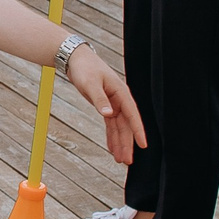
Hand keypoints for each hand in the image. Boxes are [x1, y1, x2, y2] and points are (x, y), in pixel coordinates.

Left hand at [66, 45, 147, 165]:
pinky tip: (112, 148)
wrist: (75, 59)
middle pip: (125, 125)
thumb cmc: (84, 68)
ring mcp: (113, 103)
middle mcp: (119, 99)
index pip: (132, 115)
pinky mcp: (105, 106)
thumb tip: (109, 114)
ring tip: (120, 159)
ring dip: (119, 142)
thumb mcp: (90, 83)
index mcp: (120, 93)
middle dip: (127, 143)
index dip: (138, 130)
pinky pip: (110, 124)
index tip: (143, 144)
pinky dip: (111, 136)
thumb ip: (99, 99)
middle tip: (127, 160)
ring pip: (119, 127)